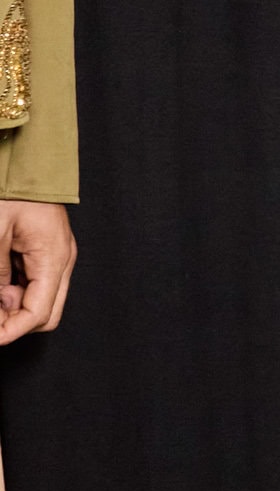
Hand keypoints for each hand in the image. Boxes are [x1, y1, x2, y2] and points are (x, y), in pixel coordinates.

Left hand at [0, 201, 75, 346]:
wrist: (27, 159)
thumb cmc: (13, 190)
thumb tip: (0, 306)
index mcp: (54, 258)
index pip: (39, 313)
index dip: (12, 331)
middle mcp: (62, 260)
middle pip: (46, 314)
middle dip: (16, 321)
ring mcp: (59, 255)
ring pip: (42, 300)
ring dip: (14, 304)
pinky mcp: (49, 249)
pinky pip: (36, 281)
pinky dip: (16, 289)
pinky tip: (0, 280)